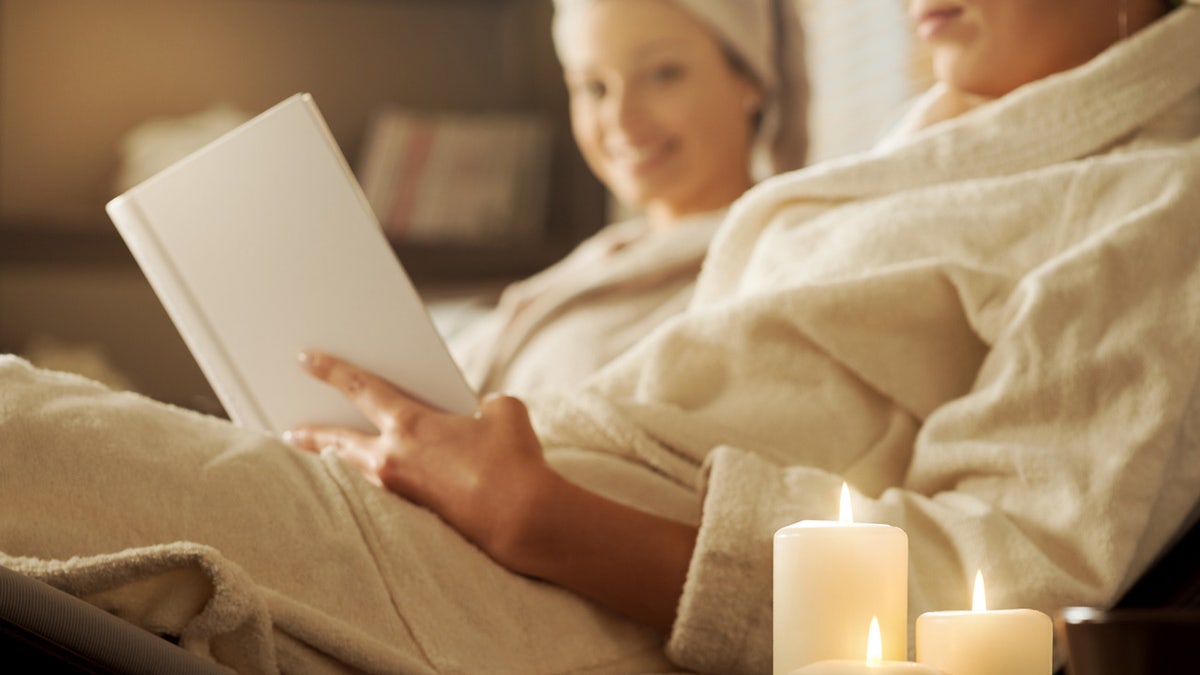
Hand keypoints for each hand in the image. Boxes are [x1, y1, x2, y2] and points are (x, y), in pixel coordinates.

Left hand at [286, 350, 696, 631]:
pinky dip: (369, 488)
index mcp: (411, 424)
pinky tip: (372, 489)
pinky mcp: (414, 518)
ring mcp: (399, 492)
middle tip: (289, 430)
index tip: (305, 359)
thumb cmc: (514, 461)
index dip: (330, 369)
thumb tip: (480, 414)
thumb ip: (483, 404)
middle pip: (337, 441)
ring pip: (353, 473)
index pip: (359, 388)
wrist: (522, 517)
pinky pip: (379, 496)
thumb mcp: (503, 411)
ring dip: (335, 464)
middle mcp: (393, 458)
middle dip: (311, 434)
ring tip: (323, 459)